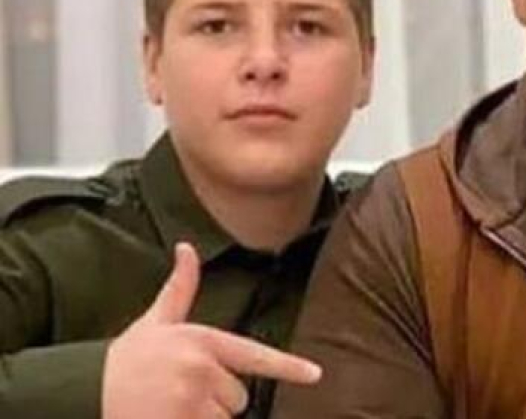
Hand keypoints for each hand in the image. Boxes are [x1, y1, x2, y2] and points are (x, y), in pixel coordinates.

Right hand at [102, 242, 320, 418]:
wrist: (84, 391)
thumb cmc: (127, 358)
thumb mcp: (157, 321)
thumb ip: (180, 287)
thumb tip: (187, 248)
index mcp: (202, 342)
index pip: (254, 355)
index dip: (288, 367)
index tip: (315, 374)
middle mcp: (200, 371)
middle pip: (238, 399)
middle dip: (216, 399)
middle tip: (182, 391)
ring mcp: (189, 403)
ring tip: (172, 407)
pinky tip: (171, 417)